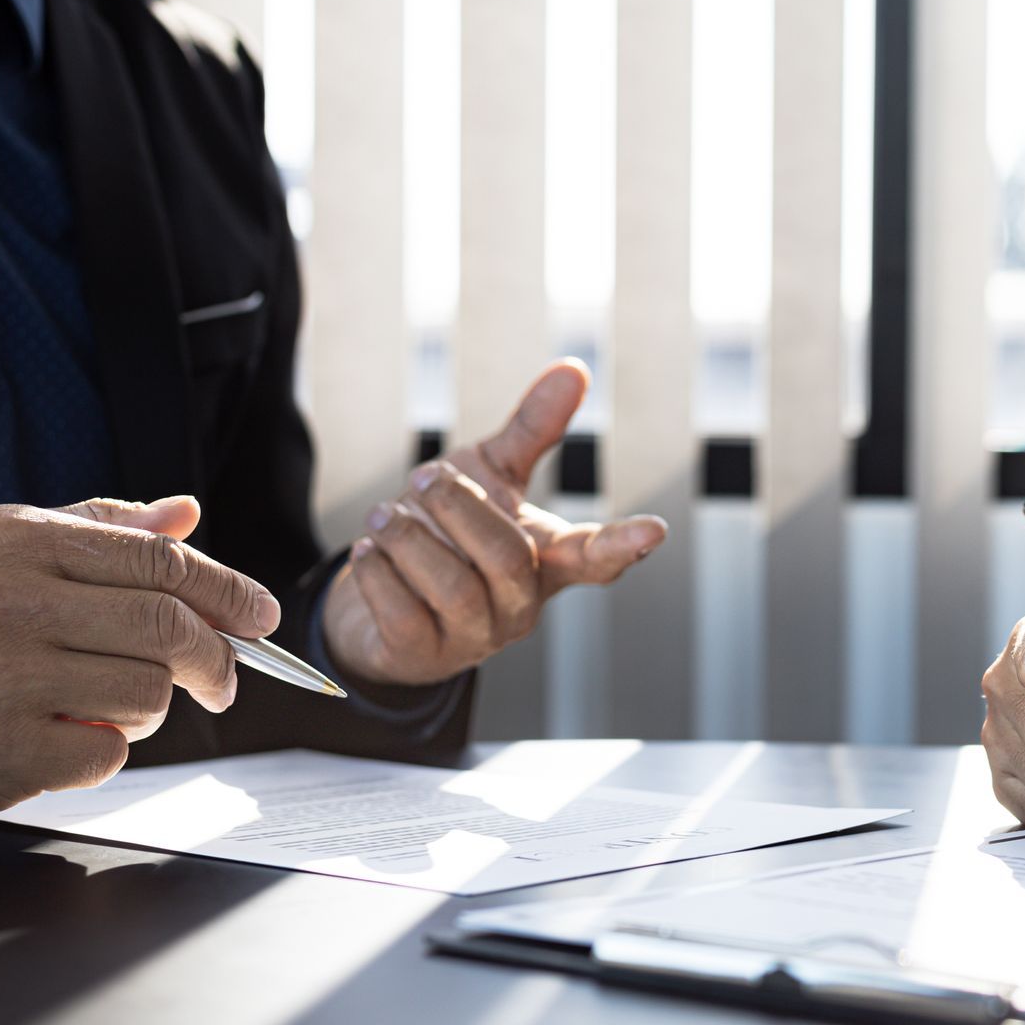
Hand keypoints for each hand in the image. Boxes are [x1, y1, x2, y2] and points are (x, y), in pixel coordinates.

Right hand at [0, 496, 278, 820]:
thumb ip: (92, 527)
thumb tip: (184, 513)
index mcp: (15, 540)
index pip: (159, 561)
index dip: (229, 590)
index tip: (261, 616)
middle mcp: (9, 602)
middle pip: (169, 627)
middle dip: (216, 658)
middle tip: (224, 679)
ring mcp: (2, 679)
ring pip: (147, 694)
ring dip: (149, 708)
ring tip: (103, 703)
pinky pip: (106, 754)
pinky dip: (103, 752)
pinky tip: (60, 738)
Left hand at [322, 359, 667, 685]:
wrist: (384, 606)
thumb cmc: (451, 534)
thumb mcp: (492, 475)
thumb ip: (534, 429)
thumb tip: (575, 369)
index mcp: (546, 560)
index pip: (594, 557)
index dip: (623, 544)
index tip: (653, 531)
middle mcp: (519, 604)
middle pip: (507, 558)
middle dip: (460, 508)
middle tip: (423, 477)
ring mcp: (475, 637)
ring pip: (454, 588)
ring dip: (412, 540)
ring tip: (383, 514)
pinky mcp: (423, 656)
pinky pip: (404, 615)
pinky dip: (381, 574)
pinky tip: (370, 549)